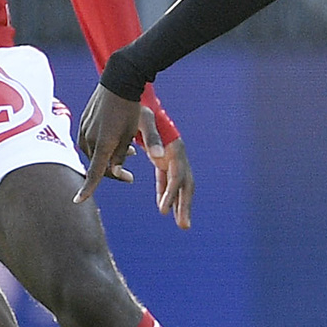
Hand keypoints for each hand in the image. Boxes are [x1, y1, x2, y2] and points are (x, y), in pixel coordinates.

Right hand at [74, 85, 142, 204]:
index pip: (94, 172)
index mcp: (103, 143)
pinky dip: (102, 146)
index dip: (87, 188)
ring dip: (109, 158)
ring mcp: (84, 130)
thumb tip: (115, 173)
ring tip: (130, 152)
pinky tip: (116, 141)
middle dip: (113, 172)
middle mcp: (90, 139)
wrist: (119, 82)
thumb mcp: (132, 133)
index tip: (78, 200)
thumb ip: (122, 155)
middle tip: (130, 178)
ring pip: (95, 153)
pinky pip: (91, 141)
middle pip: (98, 165)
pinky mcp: (83, 123)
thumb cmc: (129, 109)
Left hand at [138, 110, 194, 228]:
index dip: (172, 193)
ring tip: (181, 224)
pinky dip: (166, 194)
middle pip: (187, 183)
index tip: (163, 210)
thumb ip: (150, 138)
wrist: (139, 101)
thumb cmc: (140, 111)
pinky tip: (163, 208)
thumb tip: (157, 156)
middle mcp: (177, 153)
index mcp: (174, 146)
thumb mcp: (143, 121)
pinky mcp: (164, 158)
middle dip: (185, 205)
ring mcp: (173, 156)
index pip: (177, 174)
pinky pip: (167, 180)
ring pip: (180, 185)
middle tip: (184, 226)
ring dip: (179, 204)